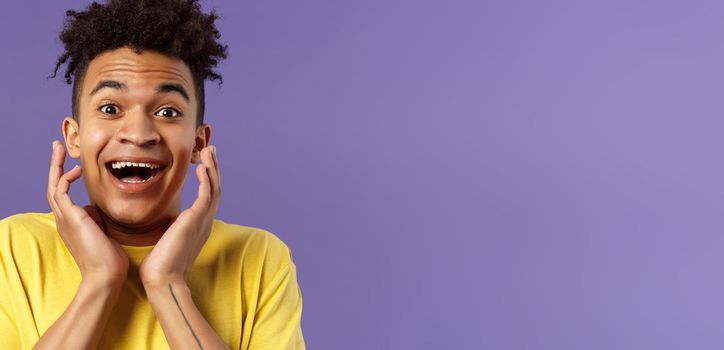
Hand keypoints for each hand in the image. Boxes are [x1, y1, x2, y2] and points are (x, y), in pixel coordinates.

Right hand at [47, 140, 128, 285]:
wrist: (106, 275)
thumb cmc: (110, 259)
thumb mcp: (104, 231)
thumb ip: (99, 218)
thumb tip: (99, 207)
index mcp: (72, 222)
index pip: (63, 194)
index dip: (66, 177)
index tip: (76, 165)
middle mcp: (65, 219)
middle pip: (53, 186)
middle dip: (56, 165)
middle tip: (57, 147)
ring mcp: (65, 219)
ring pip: (53, 185)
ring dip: (56, 165)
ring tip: (59, 148)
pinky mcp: (71, 218)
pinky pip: (60, 192)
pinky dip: (65, 178)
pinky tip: (76, 170)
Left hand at [139, 146, 219, 286]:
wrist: (162, 279)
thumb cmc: (160, 265)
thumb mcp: (168, 239)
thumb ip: (171, 227)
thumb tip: (166, 220)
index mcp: (199, 226)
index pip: (209, 197)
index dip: (209, 179)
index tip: (204, 164)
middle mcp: (205, 222)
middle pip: (216, 189)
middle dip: (214, 168)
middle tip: (211, 149)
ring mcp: (202, 221)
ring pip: (214, 189)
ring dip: (213, 168)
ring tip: (209, 150)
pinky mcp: (196, 220)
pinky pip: (207, 195)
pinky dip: (207, 180)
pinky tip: (202, 167)